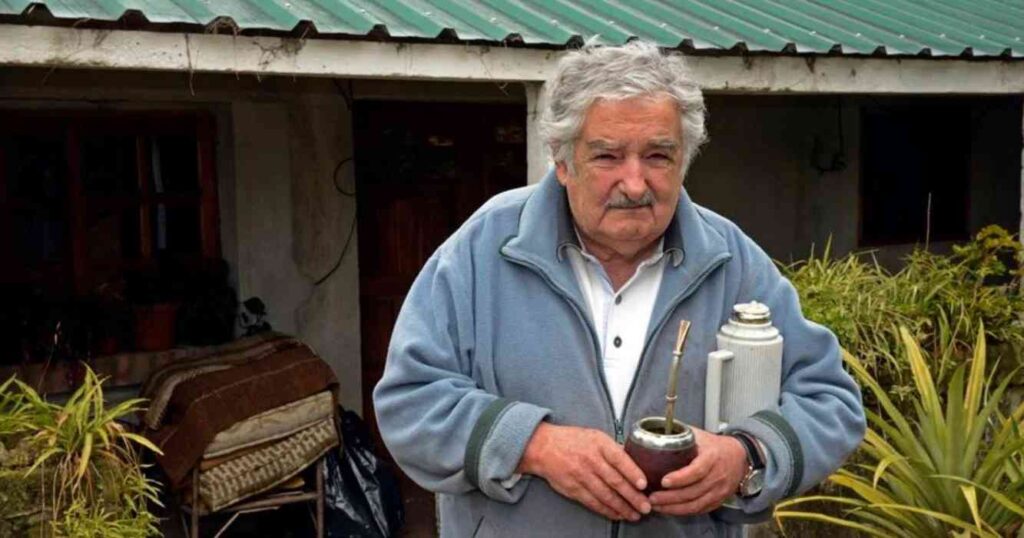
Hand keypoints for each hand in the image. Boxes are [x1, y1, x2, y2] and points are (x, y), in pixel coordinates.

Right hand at [517, 423, 651, 520]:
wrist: (544, 447)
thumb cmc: (572, 440)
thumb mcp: (595, 436)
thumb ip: (613, 449)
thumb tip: (634, 462)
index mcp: (599, 444)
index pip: (619, 459)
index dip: (633, 473)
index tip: (643, 484)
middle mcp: (590, 460)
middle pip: (615, 481)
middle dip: (633, 496)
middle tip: (645, 506)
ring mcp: (581, 476)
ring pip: (606, 495)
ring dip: (622, 507)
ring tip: (634, 514)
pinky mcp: (574, 489)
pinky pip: (593, 502)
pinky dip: (607, 510)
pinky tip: (617, 514)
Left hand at [648, 427, 746, 515]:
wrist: (740, 457)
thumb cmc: (715, 446)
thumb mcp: (700, 435)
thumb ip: (680, 434)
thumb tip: (655, 433)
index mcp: (712, 458)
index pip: (697, 471)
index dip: (680, 478)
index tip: (663, 481)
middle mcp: (717, 476)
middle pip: (693, 492)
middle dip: (670, 497)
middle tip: (652, 497)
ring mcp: (719, 491)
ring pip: (695, 505)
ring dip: (674, 508)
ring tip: (656, 505)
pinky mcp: (718, 501)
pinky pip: (700, 510)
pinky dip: (683, 512)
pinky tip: (669, 509)